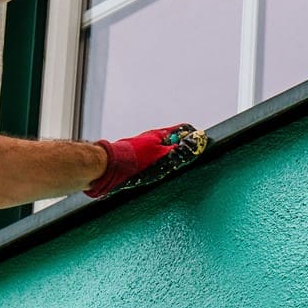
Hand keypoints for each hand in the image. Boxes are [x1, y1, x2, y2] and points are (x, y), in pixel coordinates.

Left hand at [84, 124, 207, 198]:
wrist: (107, 169)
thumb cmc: (131, 160)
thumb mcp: (161, 155)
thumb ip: (179, 150)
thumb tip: (197, 141)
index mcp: (159, 136)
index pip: (183, 130)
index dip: (193, 137)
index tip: (201, 146)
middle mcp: (152, 141)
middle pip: (174, 143)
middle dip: (182, 152)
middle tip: (187, 163)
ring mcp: (144, 151)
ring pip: (163, 154)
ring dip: (169, 162)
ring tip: (171, 172)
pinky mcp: (137, 162)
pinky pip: (154, 163)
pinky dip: (159, 169)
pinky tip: (158, 177)